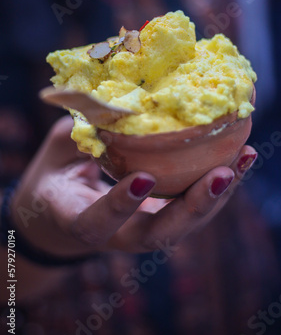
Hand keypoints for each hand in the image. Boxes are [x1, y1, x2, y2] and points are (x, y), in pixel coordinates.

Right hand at [11, 116, 256, 258]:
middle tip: (220, 175)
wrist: (62, 215)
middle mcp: (119, 235)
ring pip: (186, 223)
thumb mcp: (54, 158)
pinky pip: (193, 205)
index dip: (120, 204)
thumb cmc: (55, 182)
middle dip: (194, 207)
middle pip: (160, 235)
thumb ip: (77, 136)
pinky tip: (242, 157)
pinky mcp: (162, 216)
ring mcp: (145, 228)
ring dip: (217, 194)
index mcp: (80, 223)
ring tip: (244, 158)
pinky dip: (218, 184)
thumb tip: (103, 99)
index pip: (98, 222)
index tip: (144, 178)